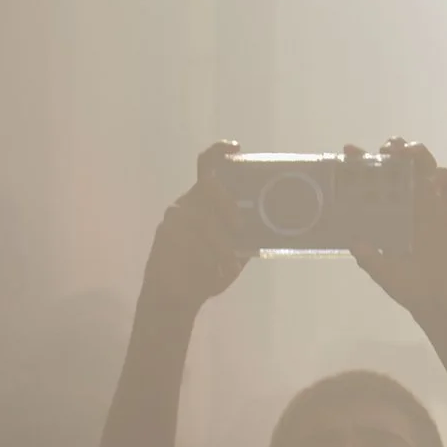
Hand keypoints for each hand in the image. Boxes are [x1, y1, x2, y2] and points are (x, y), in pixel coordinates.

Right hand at [138, 143, 251, 311]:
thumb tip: (282, 227)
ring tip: (229, 262)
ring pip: (201, 215)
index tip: (236, 148)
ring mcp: (175, 216)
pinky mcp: (164, 233)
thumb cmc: (209, 271)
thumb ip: (250, 236)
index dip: (220, 151)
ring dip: (219, 242)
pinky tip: (215, 269)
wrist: (176, 298)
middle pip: (208, 185)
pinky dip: (207, 254)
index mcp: (208, 201)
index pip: (209, 166)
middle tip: (240, 227)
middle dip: (227, 204)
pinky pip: (188, 235)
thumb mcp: (237, 252)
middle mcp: (190, 202)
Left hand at [350, 140, 446, 319]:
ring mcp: (430, 205)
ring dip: (418, 156)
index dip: (359, 163)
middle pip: (399, 167)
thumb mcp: (380, 271)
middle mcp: (406, 204)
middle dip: (392, 151)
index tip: (347, 150)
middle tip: (386, 149)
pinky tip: (436, 177)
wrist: (438, 300)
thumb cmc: (406, 286)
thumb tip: (352, 240)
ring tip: (408, 151)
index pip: (370, 181)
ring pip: (425, 170)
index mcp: (384, 213)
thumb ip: (368, 256)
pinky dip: (444, 178)